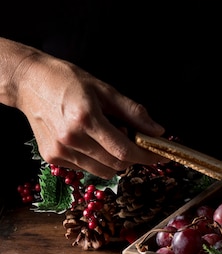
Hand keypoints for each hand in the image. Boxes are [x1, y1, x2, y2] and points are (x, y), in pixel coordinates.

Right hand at [12, 47, 164, 177]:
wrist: (29, 83)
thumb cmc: (68, 82)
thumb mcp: (105, 90)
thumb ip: (133, 113)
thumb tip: (157, 131)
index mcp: (86, 119)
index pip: (125, 150)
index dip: (147, 156)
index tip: (160, 155)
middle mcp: (71, 139)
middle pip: (116, 164)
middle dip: (134, 158)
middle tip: (136, 142)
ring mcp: (59, 151)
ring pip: (103, 171)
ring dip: (117, 161)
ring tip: (111, 138)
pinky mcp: (52, 157)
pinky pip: (86, 168)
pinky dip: (98, 161)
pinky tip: (92, 141)